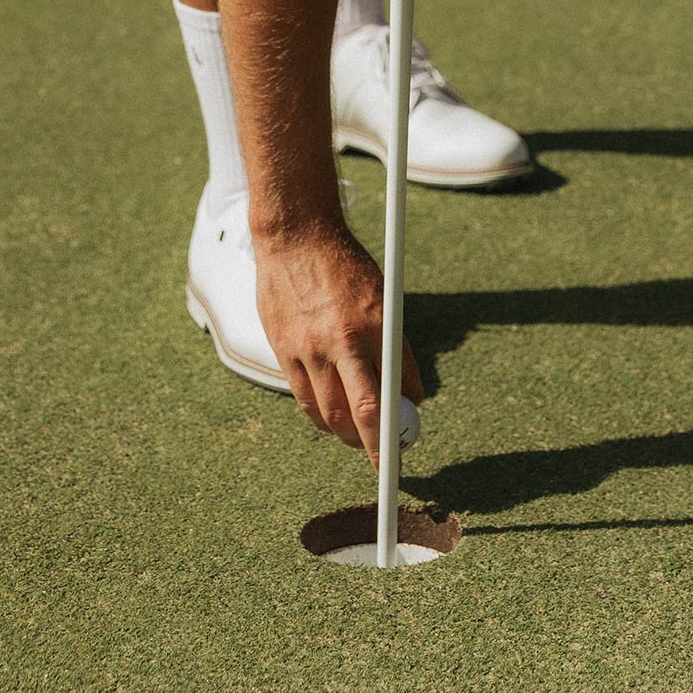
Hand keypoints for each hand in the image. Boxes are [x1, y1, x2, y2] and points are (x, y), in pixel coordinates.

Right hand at [255, 220, 423, 468]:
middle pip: (363, 412)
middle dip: (377, 443)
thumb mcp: (381, 297)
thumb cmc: (344, 267)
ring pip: (330, 415)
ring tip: (358, 437)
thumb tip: (403, 393)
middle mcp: (343, 339)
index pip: (398, 385)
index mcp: (376, 322)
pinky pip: (304, 400)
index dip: (404, 414)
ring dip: (347, 436)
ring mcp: (309, 348)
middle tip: (385, 454)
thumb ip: (389, 345)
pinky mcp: (284, 352)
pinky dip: (321, 417)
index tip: (409, 430)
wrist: (295, 238)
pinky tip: (331, 416)